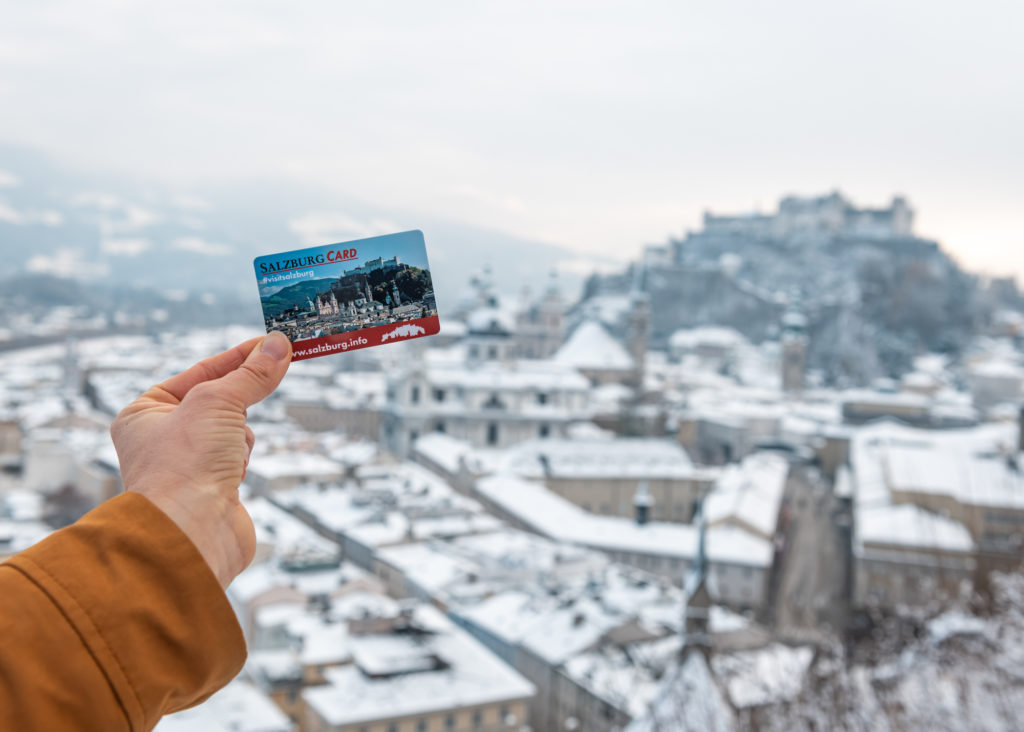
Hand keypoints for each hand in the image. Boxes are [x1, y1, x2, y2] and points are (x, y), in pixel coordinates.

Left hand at [110, 333, 291, 587]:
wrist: (192, 532)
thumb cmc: (185, 464)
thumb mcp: (219, 401)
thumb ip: (251, 373)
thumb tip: (280, 344)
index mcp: (143, 414)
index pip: (198, 373)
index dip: (236, 357)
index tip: (270, 344)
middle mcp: (159, 440)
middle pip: (218, 402)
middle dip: (238, 402)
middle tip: (273, 373)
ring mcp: (185, 466)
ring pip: (232, 431)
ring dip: (240, 436)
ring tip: (231, 452)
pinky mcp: (211, 490)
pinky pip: (237, 460)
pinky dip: (242, 461)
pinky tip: (234, 475)